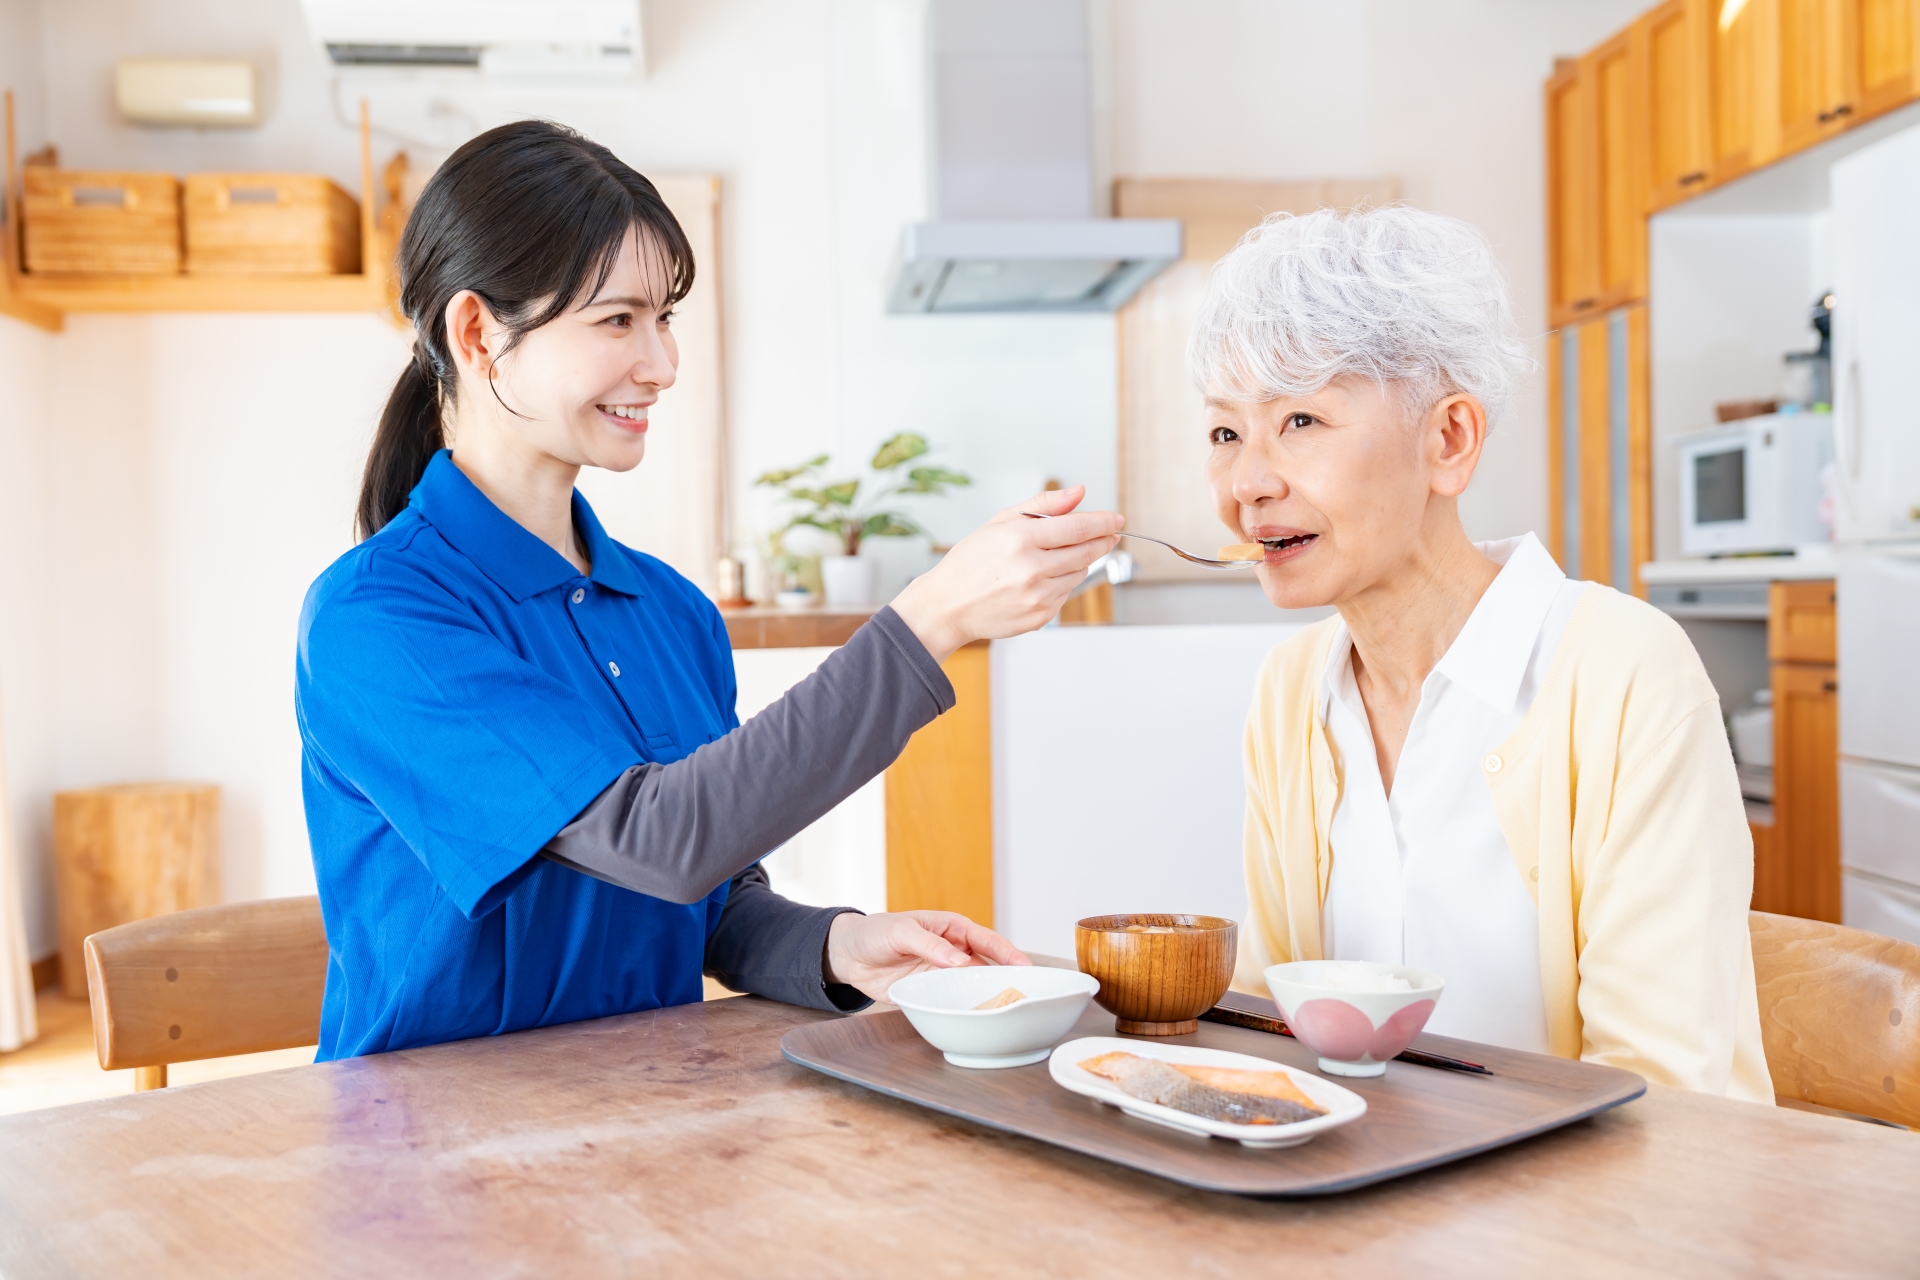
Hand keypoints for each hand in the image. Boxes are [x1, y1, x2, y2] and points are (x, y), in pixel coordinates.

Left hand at [824, 910, 1029, 1003]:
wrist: (848, 955)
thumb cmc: (875, 932)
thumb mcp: (901, 931)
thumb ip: (930, 945)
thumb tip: (959, 960)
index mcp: (952, 929)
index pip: (987, 941)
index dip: (1009, 953)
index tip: (1025, 967)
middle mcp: (954, 953)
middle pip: (988, 967)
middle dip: (1007, 980)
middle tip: (1027, 996)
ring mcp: (944, 975)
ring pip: (973, 988)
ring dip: (987, 999)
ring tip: (1007, 1014)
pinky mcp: (931, 994)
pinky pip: (952, 1003)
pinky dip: (965, 1012)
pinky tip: (976, 1022)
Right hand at [890, 485, 1123, 661]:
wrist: (948, 605)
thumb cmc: (971, 562)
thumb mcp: (1000, 522)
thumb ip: (1043, 505)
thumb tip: (1079, 492)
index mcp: (1020, 538)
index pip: (1077, 527)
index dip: (1103, 522)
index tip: (1116, 519)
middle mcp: (1031, 568)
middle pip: (1086, 551)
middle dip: (1102, 541)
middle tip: (1109, 535)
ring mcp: (1037, 595)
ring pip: (1079, 573)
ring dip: (1077, 563)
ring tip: (1053, 558)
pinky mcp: (1040, 616)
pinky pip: (1066, 593)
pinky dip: (1061, 583)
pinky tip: (1039, 580)